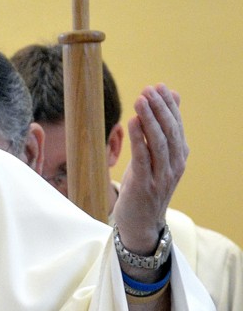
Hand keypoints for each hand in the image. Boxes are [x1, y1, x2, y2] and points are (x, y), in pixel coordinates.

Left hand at [111, 84, 187, 257]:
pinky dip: (139, 138)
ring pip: (159, 142)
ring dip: (150, 119)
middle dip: (160, 108)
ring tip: (141, 100)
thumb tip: (172, 98)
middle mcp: (174, 165)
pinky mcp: (145, 185)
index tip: (159, 86)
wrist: (140, 223)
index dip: (168, 106)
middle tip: (149, 89)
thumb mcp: (156, 159)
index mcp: (179, 157)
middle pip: (170, 131)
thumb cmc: (146, 186)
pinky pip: (143, 158)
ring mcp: (161, 176)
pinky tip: (132, 121)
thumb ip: (163, 132)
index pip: (177, 126)